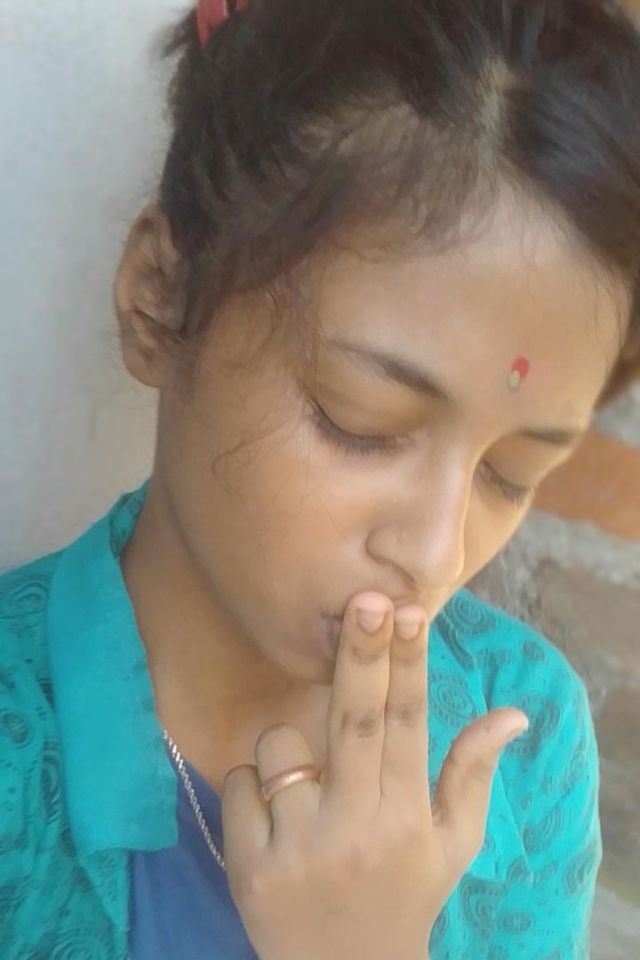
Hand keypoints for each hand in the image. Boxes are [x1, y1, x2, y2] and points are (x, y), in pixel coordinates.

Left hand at [220, 592, 528, 959]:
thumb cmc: (405, 893)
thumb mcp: (452, 843)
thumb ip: (473, 774)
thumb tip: (511, 713)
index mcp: (407, 815)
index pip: (408, 724)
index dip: (407, 664)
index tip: (407, 611)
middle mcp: (357, 826)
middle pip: (356, 722)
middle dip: (360, 655)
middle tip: (365, 599)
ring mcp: (300, 847)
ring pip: (279, 748)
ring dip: (286, 749)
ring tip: (306, 790)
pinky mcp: (249, 866)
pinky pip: (238, 785)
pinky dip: (250, 789)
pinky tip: (273, 824)